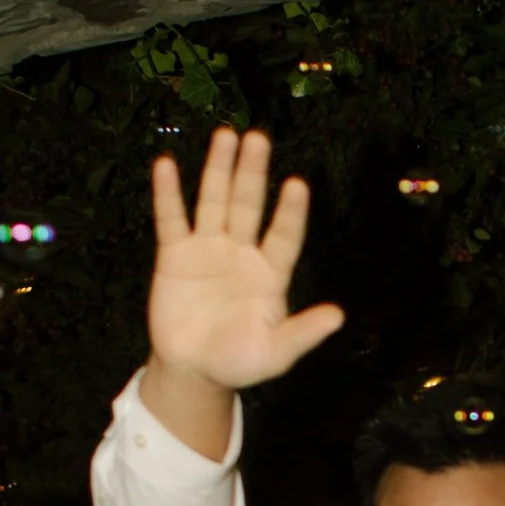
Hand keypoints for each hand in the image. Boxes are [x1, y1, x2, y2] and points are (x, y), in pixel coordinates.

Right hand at [145, 127, 344, 407]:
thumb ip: (302, 333)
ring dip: (218, 170)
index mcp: (270, 273)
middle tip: (257, 138)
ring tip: (225, 135)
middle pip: (248, 205)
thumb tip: (338, 316)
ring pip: (214, 201)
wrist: (193, 370)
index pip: (284, 236)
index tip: (297, 185)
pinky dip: (168, 194)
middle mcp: (242, 253)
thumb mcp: (274, 352)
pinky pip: (171, 219)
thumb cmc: (239, 362)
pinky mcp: (175, 256)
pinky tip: (166, 166)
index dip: (290, 213)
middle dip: (252, 173)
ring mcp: (208, 249)